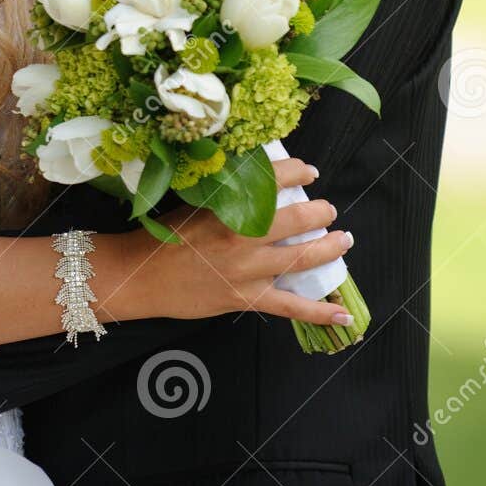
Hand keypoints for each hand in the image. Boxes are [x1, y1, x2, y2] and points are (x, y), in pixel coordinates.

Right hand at [137, 157, 354, 326]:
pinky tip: (343, 314)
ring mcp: (247, 271)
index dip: (297, 172)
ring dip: (330, 248)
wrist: (141, 276)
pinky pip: (290, 308)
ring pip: (302, 259)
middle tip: (328, 209)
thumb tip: (257, 177)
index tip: (309, 171)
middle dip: (320, 212)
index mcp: (227, 208)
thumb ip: (225, 193)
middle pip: (296, 220)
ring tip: (344, 240)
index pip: (273, 182)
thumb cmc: (163, 237)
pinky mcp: (246, 298)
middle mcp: (242, 238)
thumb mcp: (193, 203)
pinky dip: (319, 312)